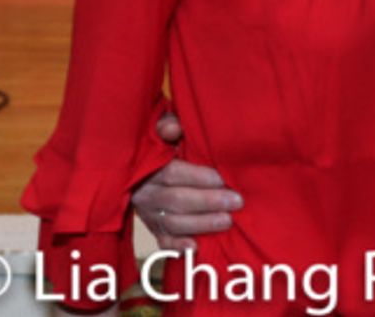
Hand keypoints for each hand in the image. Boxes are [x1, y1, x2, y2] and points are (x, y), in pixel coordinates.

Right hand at [131, 113, 242, 250]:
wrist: (138, 170)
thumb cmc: (160, 148)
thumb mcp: (161, 132)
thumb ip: (167, 126)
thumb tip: (175, 127)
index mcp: (149, 167)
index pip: (172, 174)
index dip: (197, 177)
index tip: (221, 179)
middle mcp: (146, 193)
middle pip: (177, 200)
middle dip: (208, 202)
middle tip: (236, 202)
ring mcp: (148, 213)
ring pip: (173, 223)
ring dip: (202, 224)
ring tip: (228, 221)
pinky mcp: (153, 228)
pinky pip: (162, 241)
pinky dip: (177, 246)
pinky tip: (195, 247)